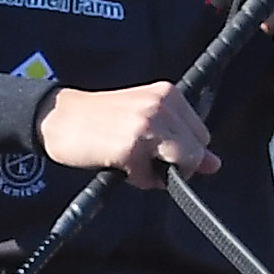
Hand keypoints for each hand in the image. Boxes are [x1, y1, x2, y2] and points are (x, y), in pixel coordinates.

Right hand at [39, 80, 215, 183]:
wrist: (59, 118)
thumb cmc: (99, 120)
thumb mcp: (144, 119)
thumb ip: (179, 138)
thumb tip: (214, 164)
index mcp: (168, 93)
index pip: (201, 134)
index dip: (184, 151)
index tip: (159, 151)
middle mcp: (162, 104)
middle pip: (197, 151)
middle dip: (176, 163)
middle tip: (143, 157)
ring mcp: (148, 125)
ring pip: (182, 163)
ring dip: (160, 172)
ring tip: (133, 159)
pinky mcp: (132, 147)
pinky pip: (152, 178)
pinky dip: (139, 179)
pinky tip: (119, 163)